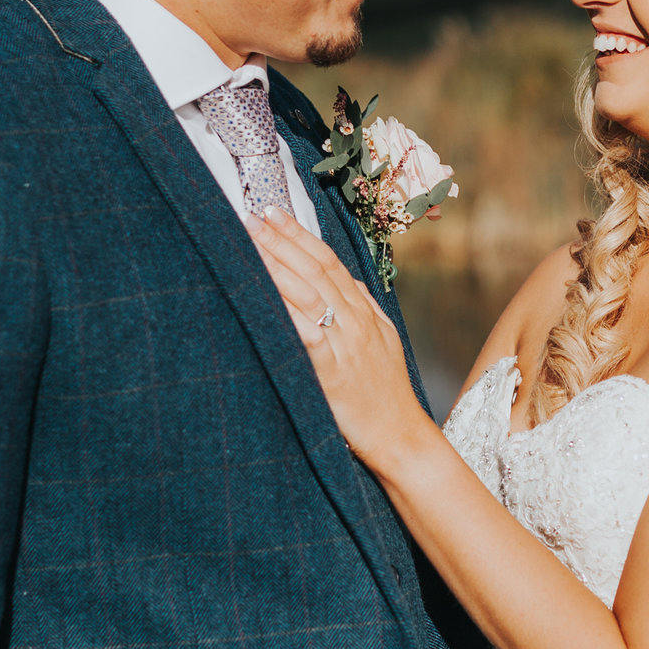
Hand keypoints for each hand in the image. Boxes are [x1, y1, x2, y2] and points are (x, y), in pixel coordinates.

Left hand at [244, 208, 432, 471]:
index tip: (274, 213)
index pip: (329, 262)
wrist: (399, 434)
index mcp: (364, 312)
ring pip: (307, 293)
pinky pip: (305, 332)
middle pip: (314, 270)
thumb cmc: (387, 393)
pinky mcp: (331, 371)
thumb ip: (367, 308)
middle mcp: (355, 321)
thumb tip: (350, 281)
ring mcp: (344, 344)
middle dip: (281, 240)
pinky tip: (261, 292)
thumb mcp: (386, 341)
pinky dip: (283, 310)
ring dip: (276, 264)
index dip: (300, 235)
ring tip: (249, 242)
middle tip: (251, 216)